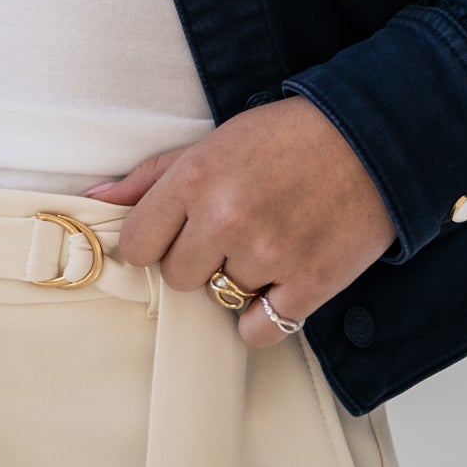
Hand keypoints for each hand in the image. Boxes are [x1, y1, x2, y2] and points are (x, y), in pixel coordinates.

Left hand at [83, 95, 397, 345]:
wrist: (371, 138)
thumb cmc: (288, 136)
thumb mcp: (215, 140)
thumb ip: (152, 176)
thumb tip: (95, 201)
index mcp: (196, 177)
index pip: (138, 244)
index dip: (155, 243)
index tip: (176, 234)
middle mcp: (226, 217)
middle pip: (177, 278)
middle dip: (199, 260)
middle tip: (234, 230)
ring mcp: (268, 254)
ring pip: (221, 300)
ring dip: (241, 279)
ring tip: (270, 239)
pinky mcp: (308, 284)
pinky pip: (259, 330)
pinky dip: (267, 314)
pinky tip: (283, 278)